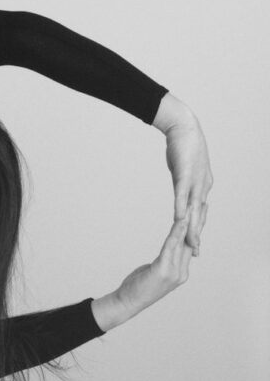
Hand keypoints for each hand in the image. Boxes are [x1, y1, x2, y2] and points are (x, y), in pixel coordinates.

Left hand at [107, 214, 193, 326]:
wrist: (128, 302)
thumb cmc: (139, 286)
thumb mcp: (156, 271)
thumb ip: (166, 261)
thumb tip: (171, 250)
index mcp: (181, 272)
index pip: (191, 247)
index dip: (196, 229)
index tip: (200, 213)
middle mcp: (181, 273)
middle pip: (191, 242)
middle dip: (197, 222)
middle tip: (202, 203)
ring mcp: (174, 273)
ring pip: (182, 243)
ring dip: (188, 223)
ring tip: (193, 206)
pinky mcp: (163, 270)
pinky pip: (170, 247)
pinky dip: (176, 233)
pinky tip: (180, 221)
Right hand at [163, 115, 212, 253]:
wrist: (184, 127)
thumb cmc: (183, 144)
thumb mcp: (184, 166)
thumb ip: (183, 179)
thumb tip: (181, 187)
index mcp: (202, 184)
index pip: (199, 211)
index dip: (198, 227)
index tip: (195, 242)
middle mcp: (202, 186)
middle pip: (199, 215)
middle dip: (197, 235)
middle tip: (195, 253)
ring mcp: (194, 181)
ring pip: (193, 209)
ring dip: (192, 228)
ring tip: (191, 244)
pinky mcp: (184, 175)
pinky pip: (182, 195)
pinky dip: (180, 208)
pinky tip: (179, 220)